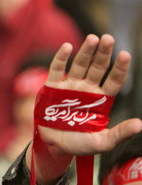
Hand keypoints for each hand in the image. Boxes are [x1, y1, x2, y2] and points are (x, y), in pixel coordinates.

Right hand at [27, 34, 141, 184]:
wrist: (52, 146)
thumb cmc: (78, 144)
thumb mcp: (102, 142)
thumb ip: (119, 133)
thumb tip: (140, 125)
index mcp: (101, 100)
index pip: (114, 81)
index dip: (120, 68)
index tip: (126, 55)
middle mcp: (87, 89)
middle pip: (98, 68)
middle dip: (104, 53)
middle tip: (109, 39)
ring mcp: (69, 86)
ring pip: (79, 65)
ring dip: (86, 51)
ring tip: (93, 39)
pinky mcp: (51, 87)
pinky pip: (56, 69)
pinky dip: (61, 58)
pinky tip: (68, 46)